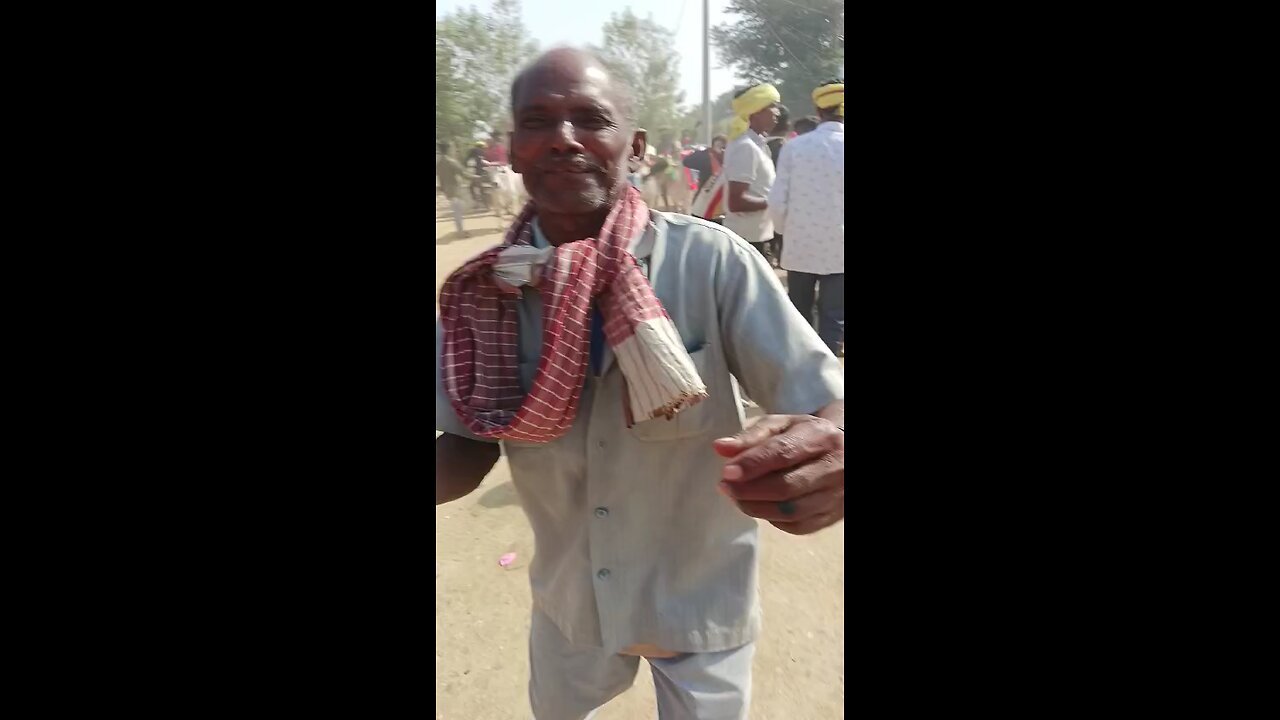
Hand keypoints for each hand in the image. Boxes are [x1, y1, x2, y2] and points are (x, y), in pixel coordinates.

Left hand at [712, 415, 843, 534]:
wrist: (844, 450)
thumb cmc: (805, 435)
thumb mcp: (781, 425)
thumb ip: (751, 435)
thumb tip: (720, 448)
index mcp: (820, 436)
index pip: (783, 452)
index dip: (752, 464)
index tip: (727, 472)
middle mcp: (834, 467)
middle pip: (786, 486)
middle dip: (749, 490)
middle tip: (725, 486)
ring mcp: (836, 495)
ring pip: (791, 511)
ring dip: (756, 508)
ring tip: (736, 498)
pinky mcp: (832, 516)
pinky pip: (797, 526)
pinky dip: (772, 520)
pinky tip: (759, 507)